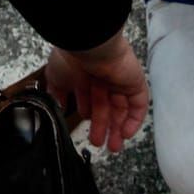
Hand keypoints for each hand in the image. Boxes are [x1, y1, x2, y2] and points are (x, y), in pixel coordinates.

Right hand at [41, 34, 148, 153]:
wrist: (90, 46)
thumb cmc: (71, 58)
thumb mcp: (55, 77)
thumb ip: (57, 93)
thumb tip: (58, 106)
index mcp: (85, 75)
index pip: (90, 99)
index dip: (87, 114)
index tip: (84, 127)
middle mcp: (103, 78)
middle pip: (106, 107)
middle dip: (102, 127)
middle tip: (98, 143)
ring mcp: (120, 81)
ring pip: (122, 108)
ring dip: (117, 128)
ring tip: (112, 147)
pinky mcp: (135, 82)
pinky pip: (138, 104)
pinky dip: (134, 120)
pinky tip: (125, 133)